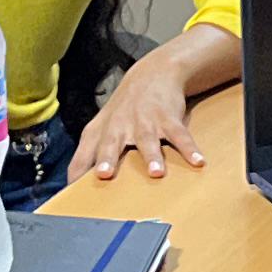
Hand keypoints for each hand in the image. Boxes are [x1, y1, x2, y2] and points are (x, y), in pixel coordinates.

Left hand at [76, 60, 206, 182]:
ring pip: (147, 140)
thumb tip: (76, 184)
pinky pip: (179, 135)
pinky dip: (189, 148)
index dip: (76, 175)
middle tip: (104, 175)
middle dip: (107, 158)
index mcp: (100, 132)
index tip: (73, 198)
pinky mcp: (168, 117)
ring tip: (156, 173)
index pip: (82, 156)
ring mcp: (144, 121)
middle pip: (110, 143)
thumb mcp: (102, 126)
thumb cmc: (125, 108)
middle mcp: (120, 126)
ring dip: (151, 156)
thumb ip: (90, 154)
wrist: (154, 73)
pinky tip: (198, 161)